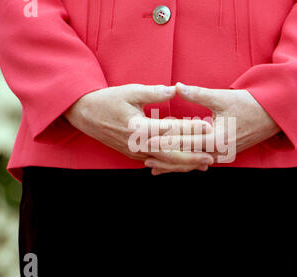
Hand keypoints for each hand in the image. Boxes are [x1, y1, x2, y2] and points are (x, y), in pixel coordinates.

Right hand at [65, 84, 213, 166]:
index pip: (171, 130)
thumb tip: (175, 89)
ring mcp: (135, 152)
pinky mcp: (133, 154)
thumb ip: (154, 93)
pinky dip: (171, 164)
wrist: (86, 114)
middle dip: (191, 157)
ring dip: (183, 165)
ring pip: (164, 162)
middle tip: (210, 158)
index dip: (191, 129)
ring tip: (201, 166)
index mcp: (140, 128)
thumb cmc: (108, 100)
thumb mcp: (131, 92)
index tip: (208, 127)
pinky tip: (182, 166)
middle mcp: (138, 144)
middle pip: (170, 154)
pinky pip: (155, 162)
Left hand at [145, 82, 280, 172]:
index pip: (185, 141)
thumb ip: (198, 94)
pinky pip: (199, 161)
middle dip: (164, 158)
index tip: (146, 139)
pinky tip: (172, 165)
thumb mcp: (222, 98)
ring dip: (172, 164)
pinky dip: (184, 163)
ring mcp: (221, 156)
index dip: (164, 140)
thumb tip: (176, 86)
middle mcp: (218, 152)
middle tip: (142, 157)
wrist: (272, 116)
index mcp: (217, 138)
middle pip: (185, 157)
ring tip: (151, 166)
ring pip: (191, 162)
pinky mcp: (221, 155)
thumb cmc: (249, 104)